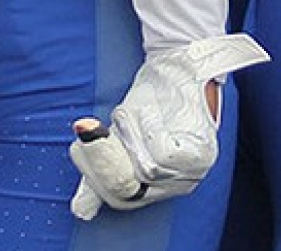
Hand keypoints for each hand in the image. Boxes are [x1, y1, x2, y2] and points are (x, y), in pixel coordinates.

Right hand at [68, 33, 267, 219]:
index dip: (96, 175)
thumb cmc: (149, 105)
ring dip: (128, 139)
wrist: (177, 70)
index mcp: (159, 187)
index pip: (121, 199)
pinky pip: (163, 154)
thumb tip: (80, 212)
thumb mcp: (120, 139)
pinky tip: (148, 113)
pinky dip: (149, 131)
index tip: (79, 146)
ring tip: (125, 116)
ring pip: (145, 171)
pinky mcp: (201, 154)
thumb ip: (103, 172)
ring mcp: (193, 172)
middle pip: (130, 190)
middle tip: (92, 130)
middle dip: (106, 158)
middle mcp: (179, 187)